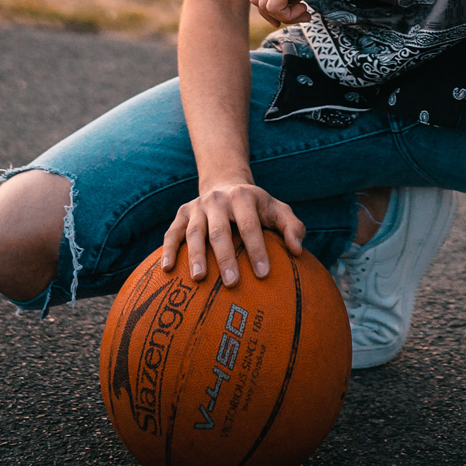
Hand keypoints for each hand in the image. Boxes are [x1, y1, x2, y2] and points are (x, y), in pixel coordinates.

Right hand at [161, 180, 305, 284]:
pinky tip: (166, 269)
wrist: (225, 183)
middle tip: (232, 283)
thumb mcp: (276, 209)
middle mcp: (218, 200)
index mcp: (243, 198)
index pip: (250, 225)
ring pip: (194, 232)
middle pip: (220, 230)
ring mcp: (198, 206)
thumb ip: (291, 226)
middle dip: (226, 257)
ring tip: (199, 279)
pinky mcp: (181, 213)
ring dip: (196, 255)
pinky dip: (168, 249)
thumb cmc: (256, 207)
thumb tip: (298, 250)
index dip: (257, 249)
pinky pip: (172, 232)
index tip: (263, 274)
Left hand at [248, 0, 380, 24]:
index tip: (291, 11)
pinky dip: (288, 16)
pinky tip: (307, 11)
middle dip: (274, 13)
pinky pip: (273, 6)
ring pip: (262, 4)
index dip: (269, 4)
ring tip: (305, 12)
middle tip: (299, 15)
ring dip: (283, 16)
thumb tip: (275, 10)